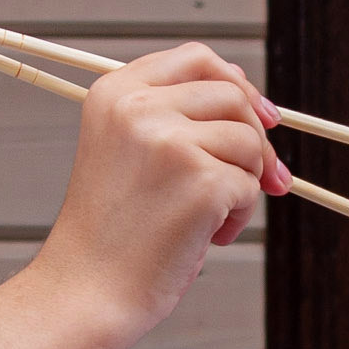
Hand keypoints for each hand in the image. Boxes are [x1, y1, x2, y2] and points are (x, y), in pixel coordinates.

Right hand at [34, 43, 285, 337]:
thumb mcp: (128, 151)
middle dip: (254, 138)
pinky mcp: (201, 181)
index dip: (235, 82)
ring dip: (245, 182)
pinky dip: (240, 215)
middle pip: (231, 95)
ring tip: (210, 218)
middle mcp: (138, 108)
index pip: (196, 58)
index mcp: (114, 93)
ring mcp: (170, 142)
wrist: (87, 290)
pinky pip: (250, 185)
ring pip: (247, 141)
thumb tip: (257, 108)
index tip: (259, 115)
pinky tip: (207, 237)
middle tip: (261, 178)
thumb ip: (175, 116)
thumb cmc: (112, 232)